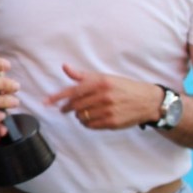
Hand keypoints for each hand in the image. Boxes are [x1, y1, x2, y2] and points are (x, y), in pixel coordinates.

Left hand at [44, 63, 159, 129]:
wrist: (147, 101)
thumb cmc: (123, 87)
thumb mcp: (104, 77)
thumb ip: (82, 75)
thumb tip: (64, 67)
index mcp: (100, 83)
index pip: (72, 91)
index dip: (57, 97)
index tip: (46, 102)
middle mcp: (103, 96)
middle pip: (75, 105)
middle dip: (67, 108)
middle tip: (65, 109)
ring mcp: (108, 110)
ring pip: (82, 116)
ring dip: (78, 115)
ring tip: (84, 112)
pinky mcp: (112, 122)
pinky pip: (91, 125)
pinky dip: (87, 123)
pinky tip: (92, 118)